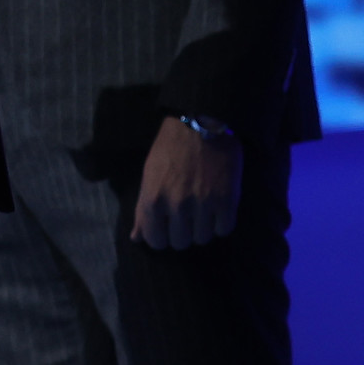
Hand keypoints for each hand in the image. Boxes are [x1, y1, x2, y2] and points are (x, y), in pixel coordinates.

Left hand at [133, 118, 241, 250]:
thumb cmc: (170, 147)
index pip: (155, 241)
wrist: (202, 120)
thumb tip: (136, 238)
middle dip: (183, 231)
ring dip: (203, 227)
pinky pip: (224, 230)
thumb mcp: (149, 174)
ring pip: (203, 239)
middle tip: (187, 214)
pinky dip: (221, 222)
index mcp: (153, 199)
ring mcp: (203, 204)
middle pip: (181, 243)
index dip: (162, 235)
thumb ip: (142, 209)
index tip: (167, 225)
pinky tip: (217, 206)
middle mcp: (177, 205)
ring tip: (203, 207)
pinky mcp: (227, 201)